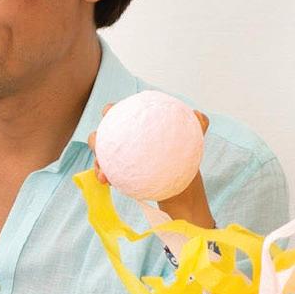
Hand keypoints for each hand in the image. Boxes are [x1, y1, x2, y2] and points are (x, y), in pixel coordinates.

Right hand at [88, 104, 211, 217]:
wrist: (182, 182)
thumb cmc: (183, 154)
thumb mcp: (193, 138)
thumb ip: (197, 123)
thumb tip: (197, 115)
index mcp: (137, 125)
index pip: (119, 113)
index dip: (110, 111)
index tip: (109, 112)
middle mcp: (124, 140)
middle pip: (102, 135)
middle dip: (96, 139)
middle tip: (98, 143)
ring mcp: (120, 159)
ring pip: (101, 156)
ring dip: (97, 162)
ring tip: (103, 173)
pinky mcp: (119, 174)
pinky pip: (106, 174)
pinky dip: (103, 176)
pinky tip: (106, 182)